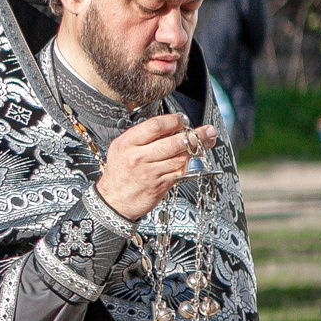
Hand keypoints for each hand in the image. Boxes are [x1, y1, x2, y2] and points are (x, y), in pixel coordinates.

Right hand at [95, 115, 217, 222]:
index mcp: (127, 143)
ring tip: (206, 142)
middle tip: (207, 131)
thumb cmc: (119, 173)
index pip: (156, 126)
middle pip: (174, 142)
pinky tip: (195, 158)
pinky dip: (191, 164)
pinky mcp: (160, 185)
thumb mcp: (121, 148)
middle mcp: (138, 157)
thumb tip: (170, 126)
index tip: (183, 119)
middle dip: (195, 135)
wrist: (113, 201)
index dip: (174, 121)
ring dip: (198, 149)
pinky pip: (181, 171)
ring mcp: (150, 172)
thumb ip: (142, 137)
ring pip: (181, 157)